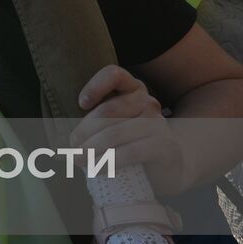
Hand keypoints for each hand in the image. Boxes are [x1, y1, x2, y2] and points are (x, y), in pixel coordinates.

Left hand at [72, 66, 183, 191]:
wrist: (173, 163)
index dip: (95, 86)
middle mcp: (147, 102)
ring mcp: (158, 123)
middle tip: (71, 148)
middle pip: (107, 110)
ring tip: (78, 160)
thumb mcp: (116, 125)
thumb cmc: (136, 141)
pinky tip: (98, 168)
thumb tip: (69, 139)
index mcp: (133, 89)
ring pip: (115, 132)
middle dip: (84, 131)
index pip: (114, 74)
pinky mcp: (164, 146)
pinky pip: (131, 152)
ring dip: (91, 149)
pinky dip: (109, 161)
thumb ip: (97, 123)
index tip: (81, 104)